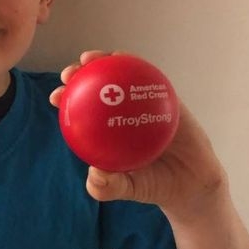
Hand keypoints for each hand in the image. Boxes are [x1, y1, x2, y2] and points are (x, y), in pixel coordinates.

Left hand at [50, 50, 226, 217]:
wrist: (193, 183)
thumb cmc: (155, 184)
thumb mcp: (130, 189)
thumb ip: (110, 187)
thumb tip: (94, 175)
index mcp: (106, 132)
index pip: (81, 111)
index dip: (65, 99)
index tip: (55, 96)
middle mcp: (121, 113)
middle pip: (95, 88)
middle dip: (78, 75)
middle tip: (69, 75)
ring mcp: (142, 102)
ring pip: (120, 76)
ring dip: (103, 61)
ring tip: (90, 59)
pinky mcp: (165, 96)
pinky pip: (150, 77)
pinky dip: (136, 65)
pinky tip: (126, 59)